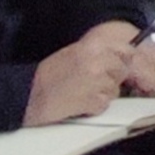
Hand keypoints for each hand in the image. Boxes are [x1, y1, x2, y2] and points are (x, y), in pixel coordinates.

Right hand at [23, 25, 138, 125]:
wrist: (27, 95)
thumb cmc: (47, 76)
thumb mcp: (73, 53)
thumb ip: (98, 53)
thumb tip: (121, 58)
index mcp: (93, 46)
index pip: (127, 50)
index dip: (124, 61)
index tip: (117, 67)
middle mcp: (99, 60)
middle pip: (123, 72)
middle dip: (111, 80)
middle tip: (90, 84)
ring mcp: (97, 81)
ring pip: (114, 91)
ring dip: (101, 95)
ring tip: (79, 93)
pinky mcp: (92, 100)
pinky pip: (103, 105)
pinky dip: (93, 108)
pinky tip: (77, 103)